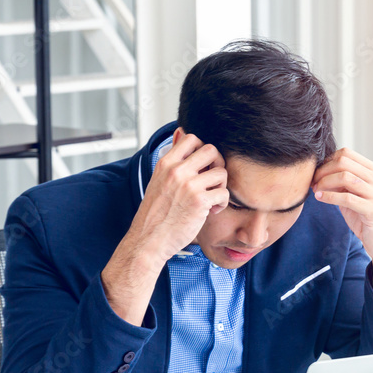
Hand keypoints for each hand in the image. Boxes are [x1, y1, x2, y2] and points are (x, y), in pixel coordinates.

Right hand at [128, 130, 228, 267]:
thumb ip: (172, 161)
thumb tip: (180, 132)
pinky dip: (222, 203)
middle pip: (211, 150)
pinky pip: (224, 193)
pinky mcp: (200, 201)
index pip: (191, 138)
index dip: (202, 150)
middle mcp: (177, 170)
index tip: (202, 166)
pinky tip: (211, 210)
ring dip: (221, 186)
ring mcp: (189, 185)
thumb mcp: (159, 180)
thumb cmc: (156, 213)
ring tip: (212, 197)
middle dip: (217, 164)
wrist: (149, 239)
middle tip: (212, 180)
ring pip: (221, 172)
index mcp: (166, 163)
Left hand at [312, 148, 372, 304]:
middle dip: (323, 171)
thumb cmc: (367, 217)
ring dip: (325, 182)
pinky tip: (320, 198)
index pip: (347, 154)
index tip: (317, 173)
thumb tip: (319, 172)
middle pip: (344, 162)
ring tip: (316, 190)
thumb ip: (342, 182)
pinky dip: (329, 196)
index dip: (327, 161)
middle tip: (313, 182)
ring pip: (345, 177)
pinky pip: (347, 197)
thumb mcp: (355, 195)